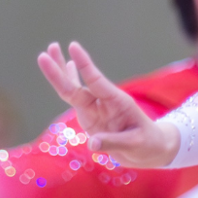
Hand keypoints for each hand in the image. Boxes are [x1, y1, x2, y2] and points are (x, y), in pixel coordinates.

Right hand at [37, 42, 179, 166]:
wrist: (151, 150)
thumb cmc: (148, 144)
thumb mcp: (136, 144)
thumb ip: (114, 142)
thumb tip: (91, 143)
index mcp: (117, 102)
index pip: (96, 81)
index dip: (84, 66)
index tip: (73, 47)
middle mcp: (103, 103)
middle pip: (77, 86)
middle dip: (60, 72)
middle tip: (45, 53)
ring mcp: (95, 110)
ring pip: (72, 91)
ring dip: (60, 74)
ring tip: (46, 54)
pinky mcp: (90, 119)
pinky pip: (75, 102)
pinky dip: (67, 86)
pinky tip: (66, 67)